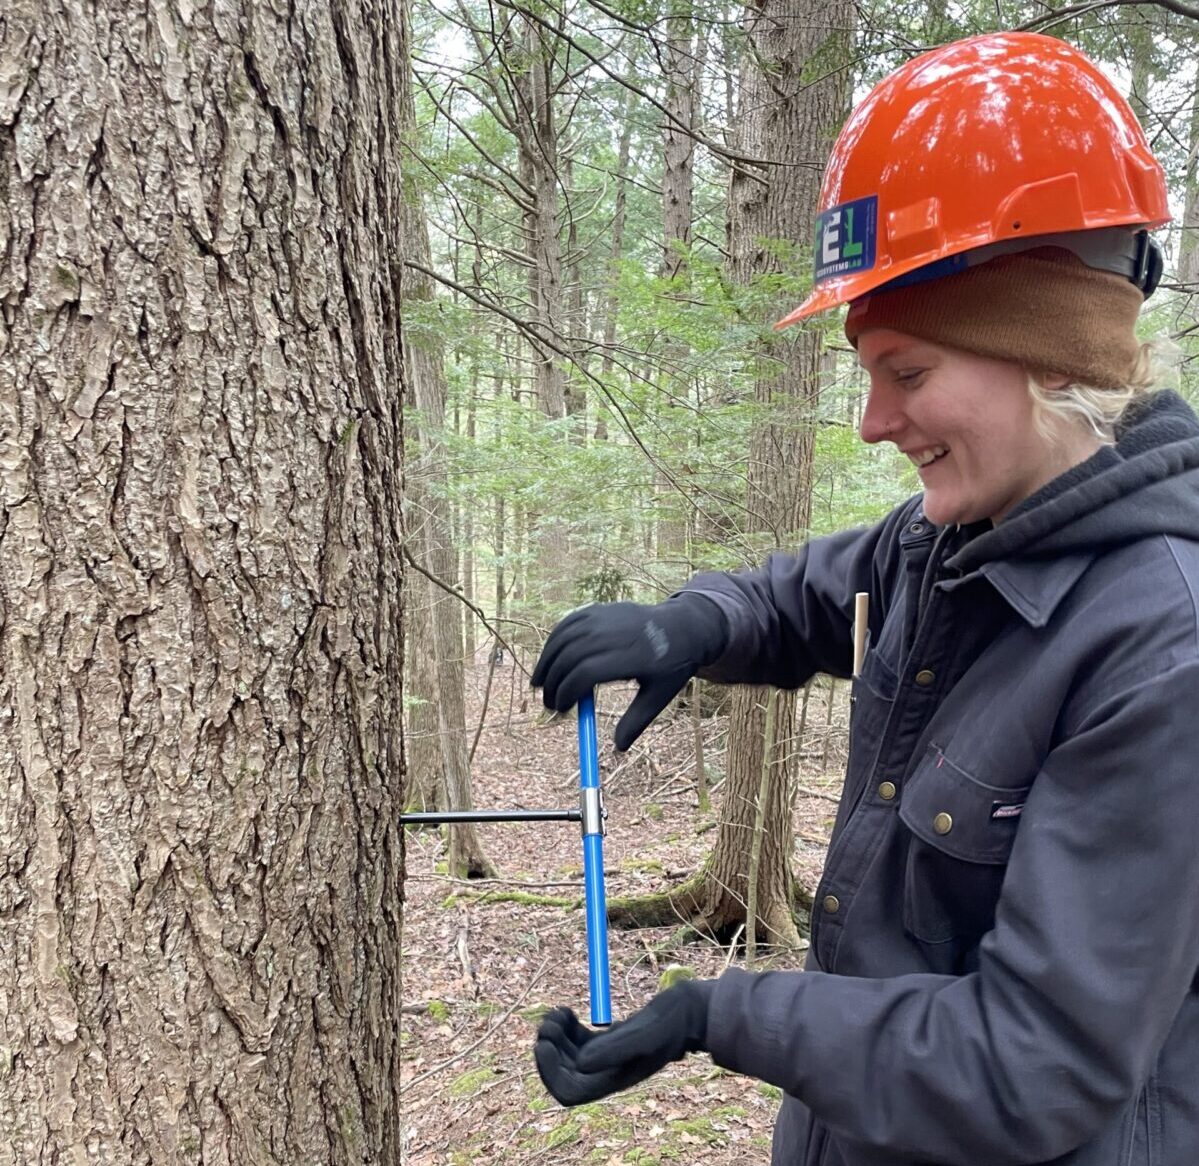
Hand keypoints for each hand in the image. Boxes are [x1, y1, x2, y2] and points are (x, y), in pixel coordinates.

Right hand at [530, 596, 727, 749]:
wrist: (682, 626)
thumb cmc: (670, 666)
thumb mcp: (658, 697)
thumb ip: (636, 721)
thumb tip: (618, 748)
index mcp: (631, 657)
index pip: (585, 674)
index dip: (567, 694)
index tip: (561, 711)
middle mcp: (614, 633)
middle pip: (569, 657)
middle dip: (553, 683)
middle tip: (548, 704)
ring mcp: (605, 617)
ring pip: (564, 638)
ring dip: (546, 661)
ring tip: (538, 684)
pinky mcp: (599, 609)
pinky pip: (568, 623)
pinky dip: (554, 641)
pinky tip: (549, 658)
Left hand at [533, 980, 713, 1106]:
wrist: (690, 1012)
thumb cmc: (672, 1023)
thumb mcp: (644, 1033)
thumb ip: (614, 1048)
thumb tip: (580, 1063)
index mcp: (613, 1080)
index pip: (569, 1092)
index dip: (549, 1073)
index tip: (544, 1043)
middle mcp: (606, 1073)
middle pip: (562, 1074)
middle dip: (549, 1049)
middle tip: (549, 1022)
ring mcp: (606, 1057)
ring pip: (566, 1055)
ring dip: (554, 1035)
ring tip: (558, 1012)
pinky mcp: (608, 1040)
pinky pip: (576, 1041)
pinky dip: (565, 1027)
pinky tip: (566, 1011)